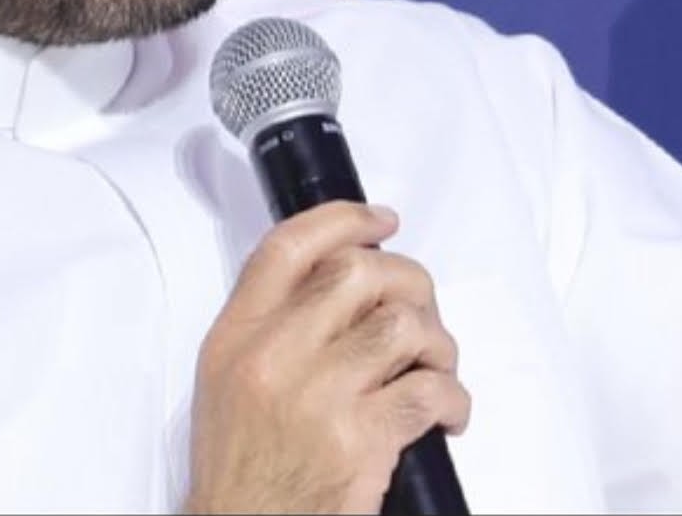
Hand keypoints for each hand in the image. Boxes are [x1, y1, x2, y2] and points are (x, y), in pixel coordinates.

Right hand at [184, 202, 469, 513]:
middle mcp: (273, 355)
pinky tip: (449, 411)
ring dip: (437, 342)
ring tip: (437, 365)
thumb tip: (339, 278)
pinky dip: (453, 397)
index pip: (288, 247)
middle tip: (421, 307)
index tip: (380, 219)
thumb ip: (269, 321)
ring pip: (401, 327)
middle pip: (355, 273)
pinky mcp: (358, 442)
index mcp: (236, 333)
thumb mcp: (227, 375)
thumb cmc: (241, 462)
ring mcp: (318, 396)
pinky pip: (427, 392)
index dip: (342, 219)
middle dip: (407, 281)